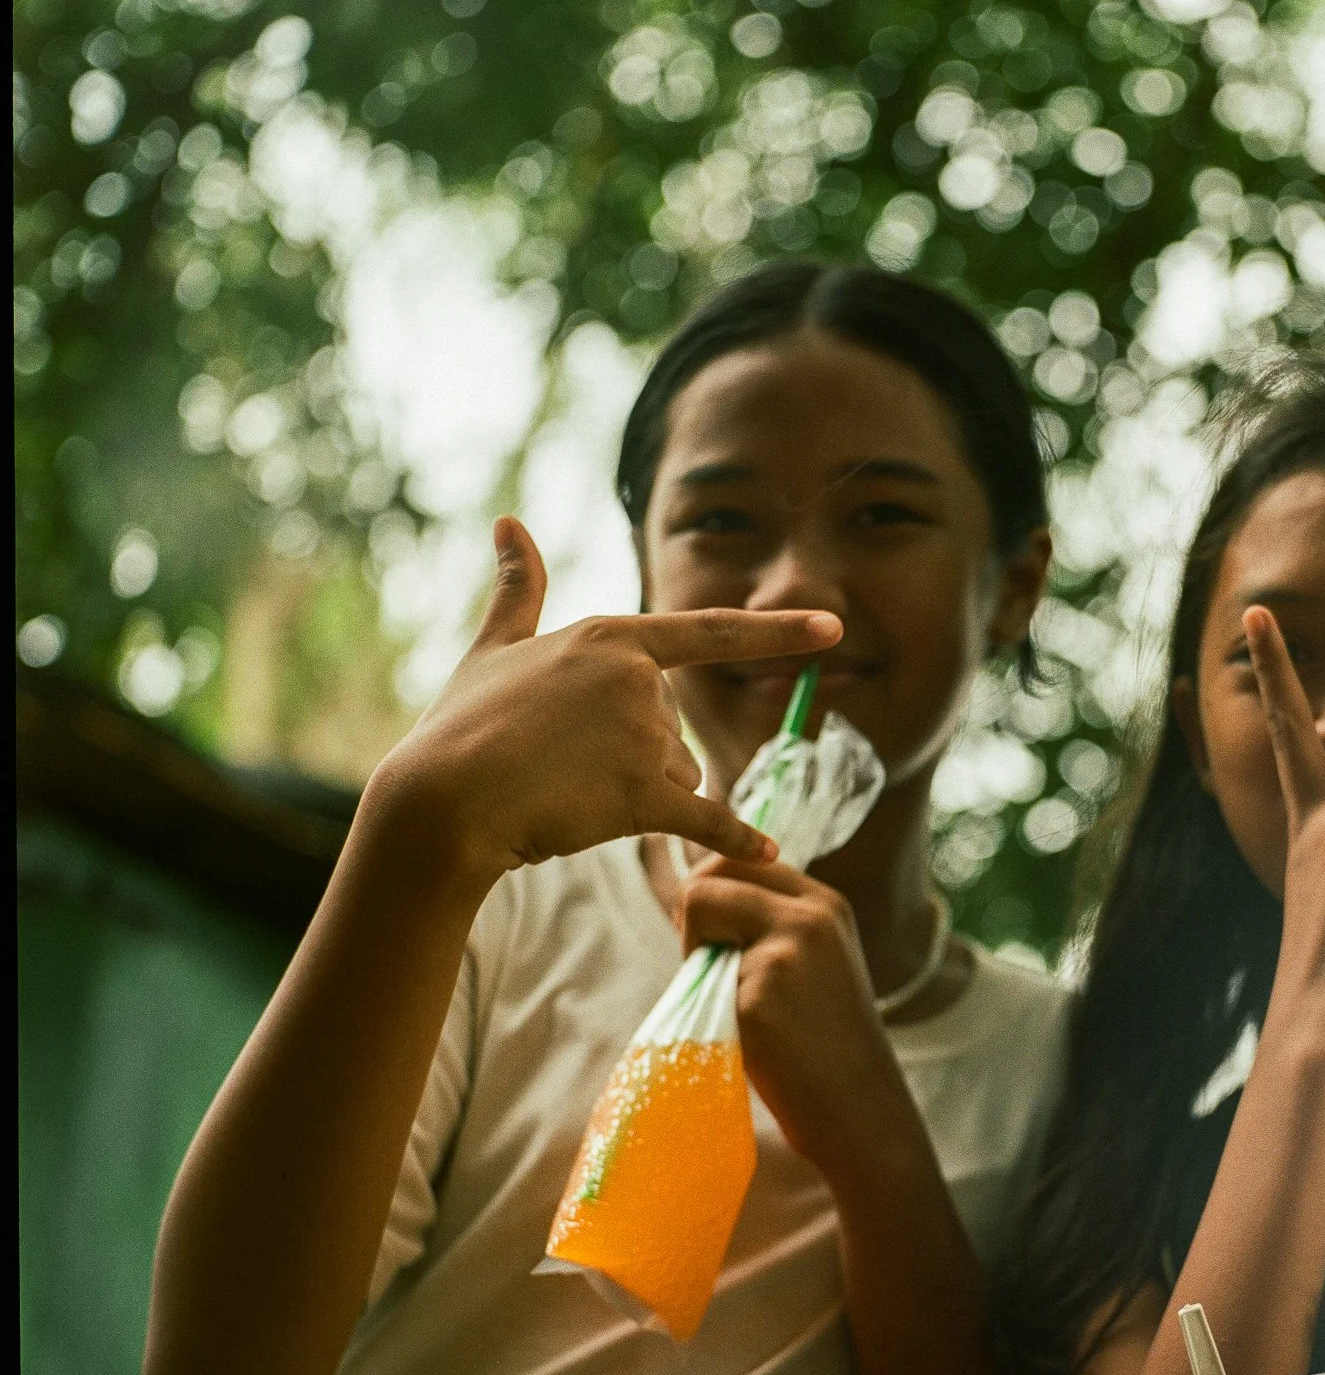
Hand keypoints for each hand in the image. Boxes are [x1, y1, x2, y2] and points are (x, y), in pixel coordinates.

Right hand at [376, 517, 841, 887]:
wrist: (440, 802)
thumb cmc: (461, 726)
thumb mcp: (493, 648)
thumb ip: (518, 590)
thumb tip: (509, 522)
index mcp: (613, 638)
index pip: (712, 633)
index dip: (779, 631)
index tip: (834, 627)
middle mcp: (639, 681)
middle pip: (674, 730)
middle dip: (633, 755)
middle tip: (560, 764)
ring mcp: (643, 738)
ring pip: (677, 776)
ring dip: (638, 794)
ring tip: (568, 792)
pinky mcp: (643, 797)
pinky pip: (707, 820)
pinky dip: (737, 839)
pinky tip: (769, 851)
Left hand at [674, 857, 916, 1182]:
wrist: (859, 1109)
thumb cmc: (826, 1041)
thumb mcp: (816, 961)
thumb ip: (771, 923)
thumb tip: (694, 898)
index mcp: (825, 903)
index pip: (739, 861)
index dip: (712, 897)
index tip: (720, 939)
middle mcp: (811, 916)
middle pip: (707, 879)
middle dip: (695, 921)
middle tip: (713, 970)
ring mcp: (786, 952)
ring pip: (696, 915)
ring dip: (696, 959)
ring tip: (736, 1004)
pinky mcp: (759, 996)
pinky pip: (696, 977)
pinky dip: (708, 1006)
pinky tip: (749, 1037)